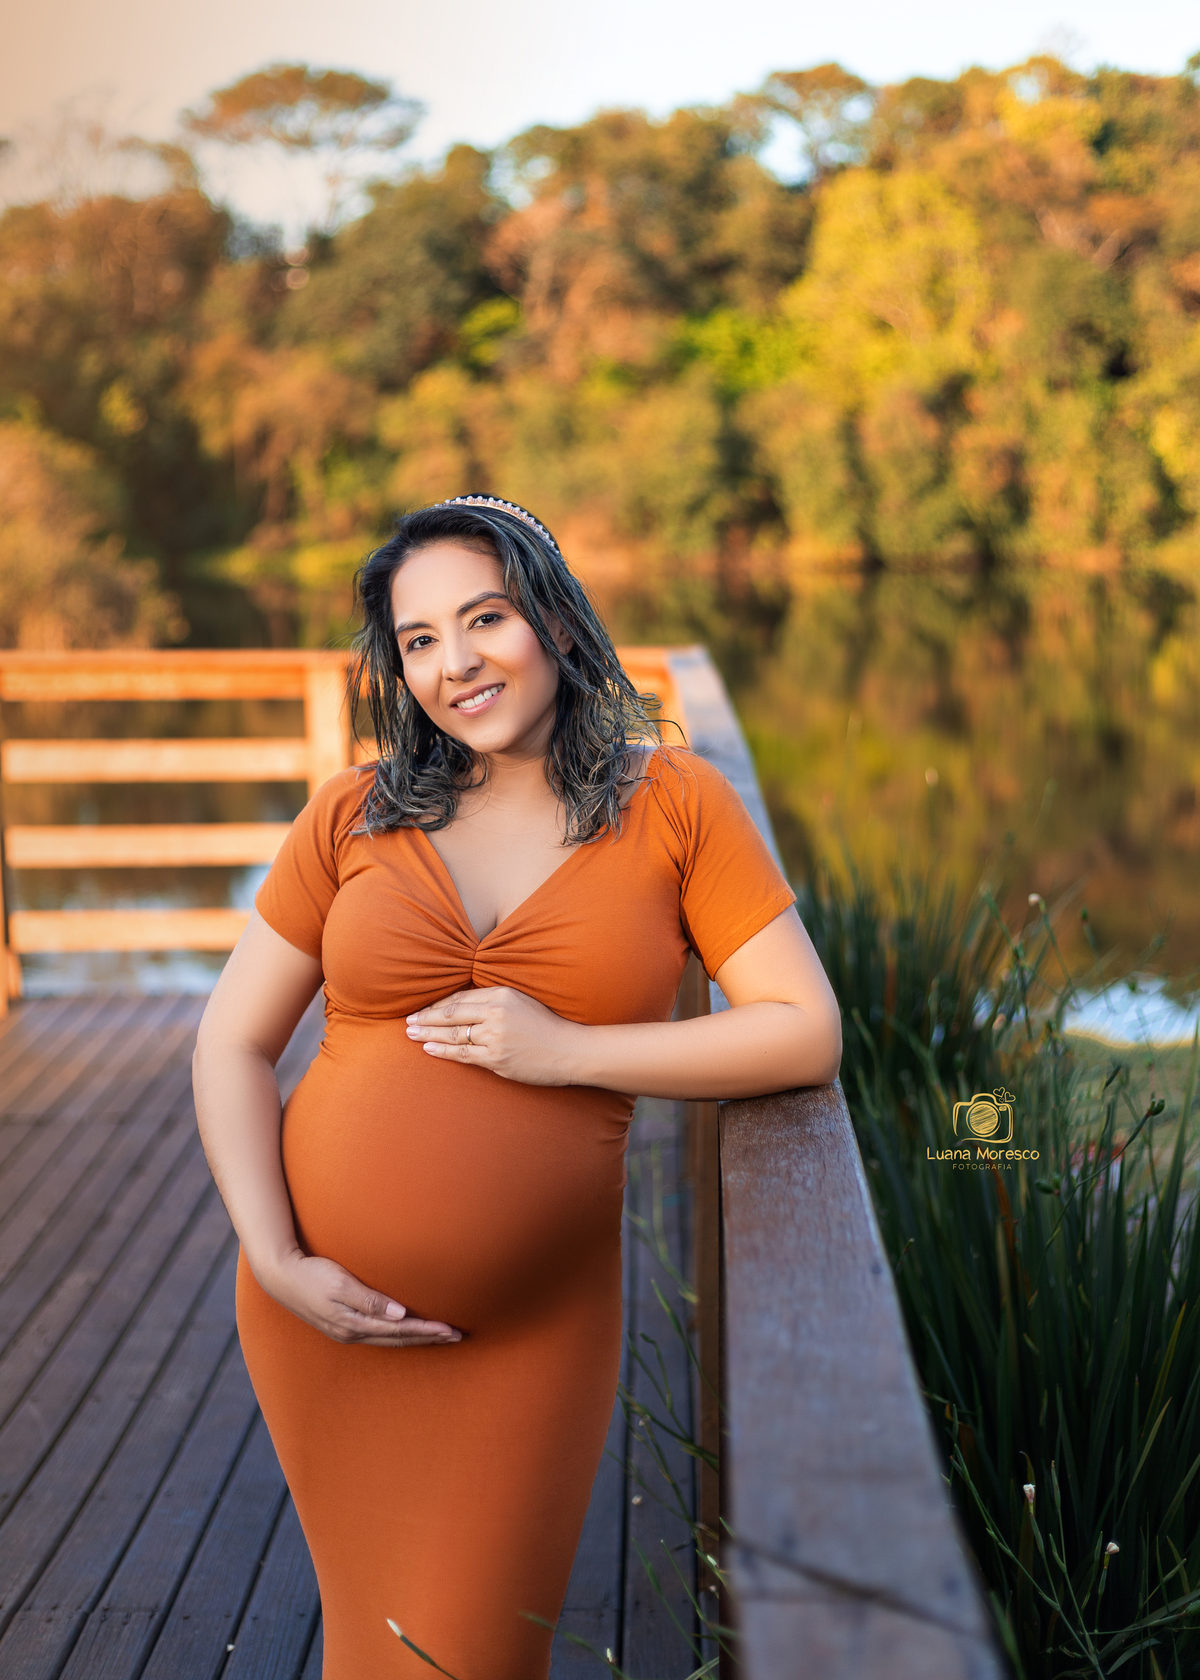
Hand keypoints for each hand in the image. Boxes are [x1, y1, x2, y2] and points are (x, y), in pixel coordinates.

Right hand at [258, 1250, 462, 1346]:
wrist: (280, 1277)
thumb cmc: (311, 1274)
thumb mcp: (340, 1284)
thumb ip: (369, 1300)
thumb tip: (399, 1315)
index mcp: (354, 1325)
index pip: (400, 1331)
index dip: (427, 1331)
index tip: (451, 1331)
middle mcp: (353, 1333)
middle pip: (399, 1340)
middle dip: (429, 1339)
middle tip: (457, 1337)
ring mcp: (347, 1332)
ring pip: (390, 1340)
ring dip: (417, 1338)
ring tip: (440, 1336)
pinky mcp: (344, 1325)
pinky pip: (380, 1336)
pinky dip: (399, 1336)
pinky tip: (408, 1331)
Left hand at [405, 985, 582, 1084]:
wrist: (571, 1050)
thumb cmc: (547, 1026)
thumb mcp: (521, 1002)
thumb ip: (494, 1002)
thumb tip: (462, 1005)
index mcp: (502, 995)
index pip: (460, 998)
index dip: (437, 1004)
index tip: (422, 1008)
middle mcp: (496, 1014)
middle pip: (451, 1014)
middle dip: (426, 1018)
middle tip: (408, 1021)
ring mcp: (495, 1037)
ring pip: (453, 1035)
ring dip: (429, 1034)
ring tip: (411, 1034)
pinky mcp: (497, 1059)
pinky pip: (464, 1054)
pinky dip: (443, 1052)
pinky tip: (429, 1049)